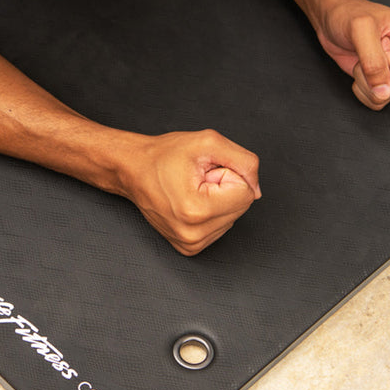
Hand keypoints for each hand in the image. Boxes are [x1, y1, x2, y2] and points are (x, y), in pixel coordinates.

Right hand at [122, 130, 260, 255]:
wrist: (132, 170)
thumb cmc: (163, 156)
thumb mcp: (208, 142)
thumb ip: (244, 161)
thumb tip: (256, 188)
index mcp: (197, 210)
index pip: (246, 193)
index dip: (227, 174)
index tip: (202, 172)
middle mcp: (194, 234)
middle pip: (241, 207)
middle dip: (223, 188)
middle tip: (196, 180)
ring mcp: (191, 244)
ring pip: (232, 218)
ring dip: (216, 200)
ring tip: (191, 190)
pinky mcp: (189, 247)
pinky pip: (220, 227)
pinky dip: (210, 212)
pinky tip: (189, 202)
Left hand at [315, 0, 389, 109]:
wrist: (333, 18)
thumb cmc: (348, 15)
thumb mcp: (360, 31)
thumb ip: (374, 62)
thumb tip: (384, 92)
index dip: (381, 62)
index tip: (375, 41)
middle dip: (370, 73)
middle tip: (364, 50)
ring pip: (386, 96)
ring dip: (364, 82)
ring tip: (362, 58)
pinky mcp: (388, 78)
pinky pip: (379, 101)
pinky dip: (363, 91)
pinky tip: (359, 71)